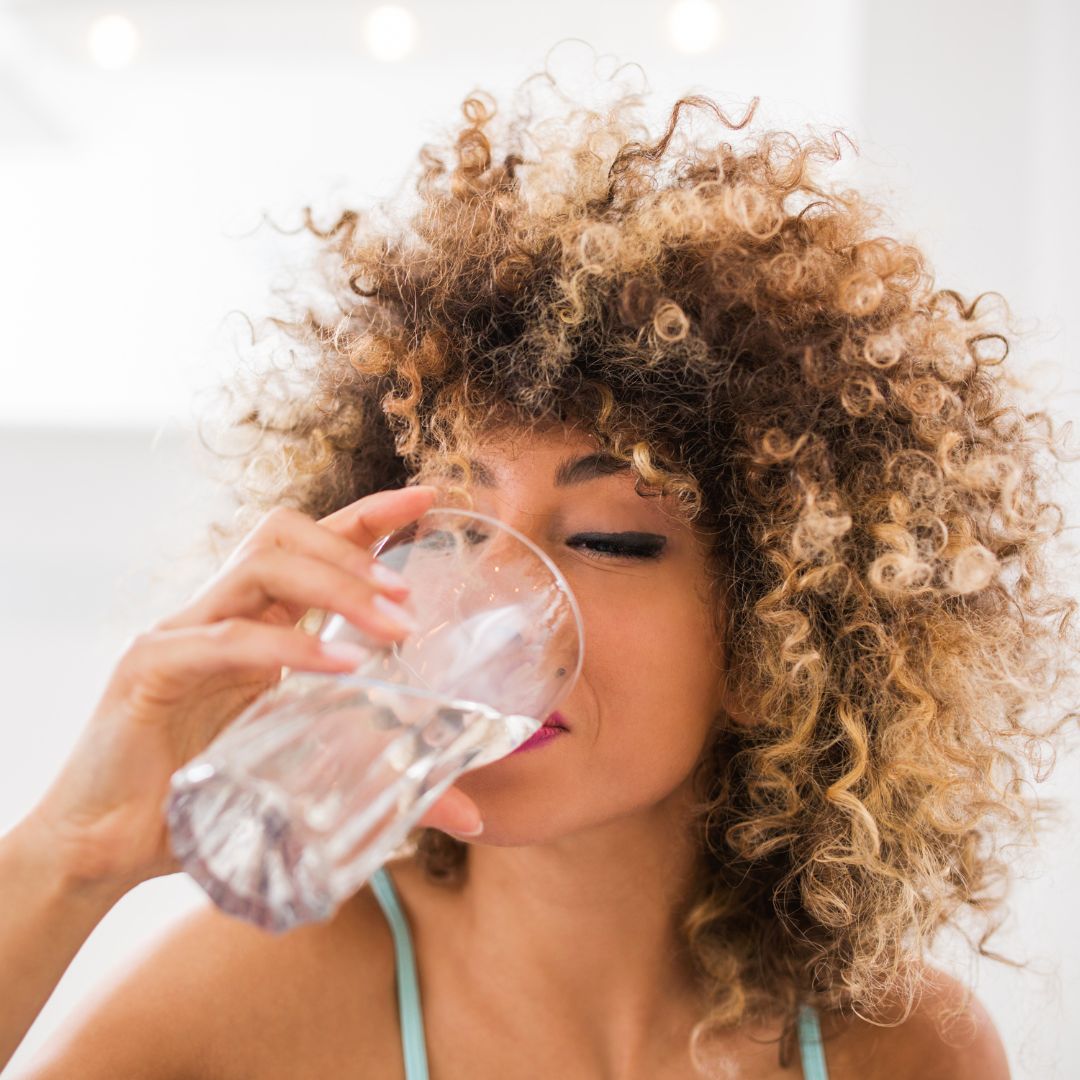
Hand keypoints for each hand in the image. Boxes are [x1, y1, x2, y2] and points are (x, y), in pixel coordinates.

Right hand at [22, 484, 482, 896]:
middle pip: (285, 534)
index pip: (312, 544)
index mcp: (253, 622)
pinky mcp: (150, 669)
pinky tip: (340, 669)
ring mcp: (180, 633)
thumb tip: (472, 812)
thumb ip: (386, 780)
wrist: (106, 848)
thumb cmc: (205, 800)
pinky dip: (288, 646)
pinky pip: (226, 639)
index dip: (369, 515)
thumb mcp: (307, 777)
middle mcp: (218, 613)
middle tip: (410, 596)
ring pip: (259, 565)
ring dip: (335, 584)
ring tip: (392, 625)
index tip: (429, 498)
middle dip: (355, 549)